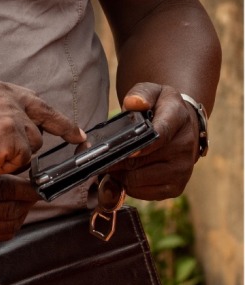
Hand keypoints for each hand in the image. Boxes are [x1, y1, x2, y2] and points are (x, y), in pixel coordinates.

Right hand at [0, 76, 84, 183]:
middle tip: (78, 138)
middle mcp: (6, 97)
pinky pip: (23, 160)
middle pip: (41, 116)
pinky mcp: (13, 139)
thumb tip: (6, 116)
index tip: (64, 122)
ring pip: (32, 143)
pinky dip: (9, 166)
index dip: (48, 113)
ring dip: (17, 154)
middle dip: (64, 127)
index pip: (31, 97)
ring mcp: (11, 117)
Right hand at [0, 175, 39, 240]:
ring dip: (19, 215)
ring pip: (5, 229)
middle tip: (35, 190)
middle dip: (27, 204)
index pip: (4, 195)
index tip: (36, 182)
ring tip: (23, 201)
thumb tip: (11, 172)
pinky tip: (7, 212)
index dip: (25, 189)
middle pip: (9, 215)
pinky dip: (7, 225)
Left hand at [110, 83, 197, 199]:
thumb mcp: (153, 91)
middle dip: (117, 160)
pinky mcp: (176, 187)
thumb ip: (141, 94)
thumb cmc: (161, 108)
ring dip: (120, 175)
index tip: (126, 150)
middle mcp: (185, 146)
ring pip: (140, 179)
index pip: (161, 133)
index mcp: (178, 118)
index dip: (142, 145)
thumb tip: (133, 103)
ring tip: (110, 165)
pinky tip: (122, 175)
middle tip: (100, 158)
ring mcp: (183, 169)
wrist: (183, 126)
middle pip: (143, 161)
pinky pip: (145, 193)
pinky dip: (129, 187)